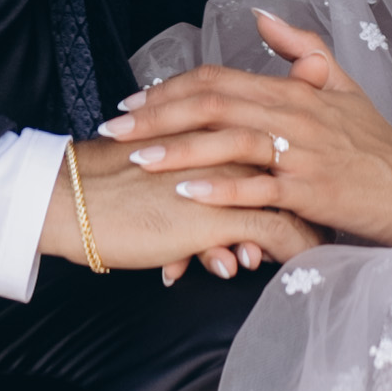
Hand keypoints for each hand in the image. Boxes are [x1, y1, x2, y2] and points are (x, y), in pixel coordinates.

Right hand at [48, 140, 312, 285]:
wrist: (73, 201)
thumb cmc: (109, 183)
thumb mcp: (158, 162)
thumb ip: (191, 163)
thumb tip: (204, 177)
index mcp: (214, 126)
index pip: (273, 136)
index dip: (293, 167)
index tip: (302, 192)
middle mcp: (229, 145)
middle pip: (292, 168)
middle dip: (308, 202)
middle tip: (318, 224)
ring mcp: (229, 178)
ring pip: (291, 202)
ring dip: (300, 231)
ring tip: (295, 251)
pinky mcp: (220, 215)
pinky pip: (275, 236)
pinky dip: (288, 252)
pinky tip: (284, 264)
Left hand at [112, 11, 391, 249]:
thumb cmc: (379, 147)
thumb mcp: (343, 86)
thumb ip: (300, 49)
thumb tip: (260, 14)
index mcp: (294, 91)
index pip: (220, 79)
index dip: (172, 88)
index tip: (133, 100)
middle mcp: (294, 115)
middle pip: (214, 104)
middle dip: (158, 115)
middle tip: (116, 125)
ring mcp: (303, 154)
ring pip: (230, 142)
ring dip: (179, 149)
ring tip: (139, 158)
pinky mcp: (313, 192)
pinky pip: (258, 188)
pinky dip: (221, 189)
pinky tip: (187, 193)